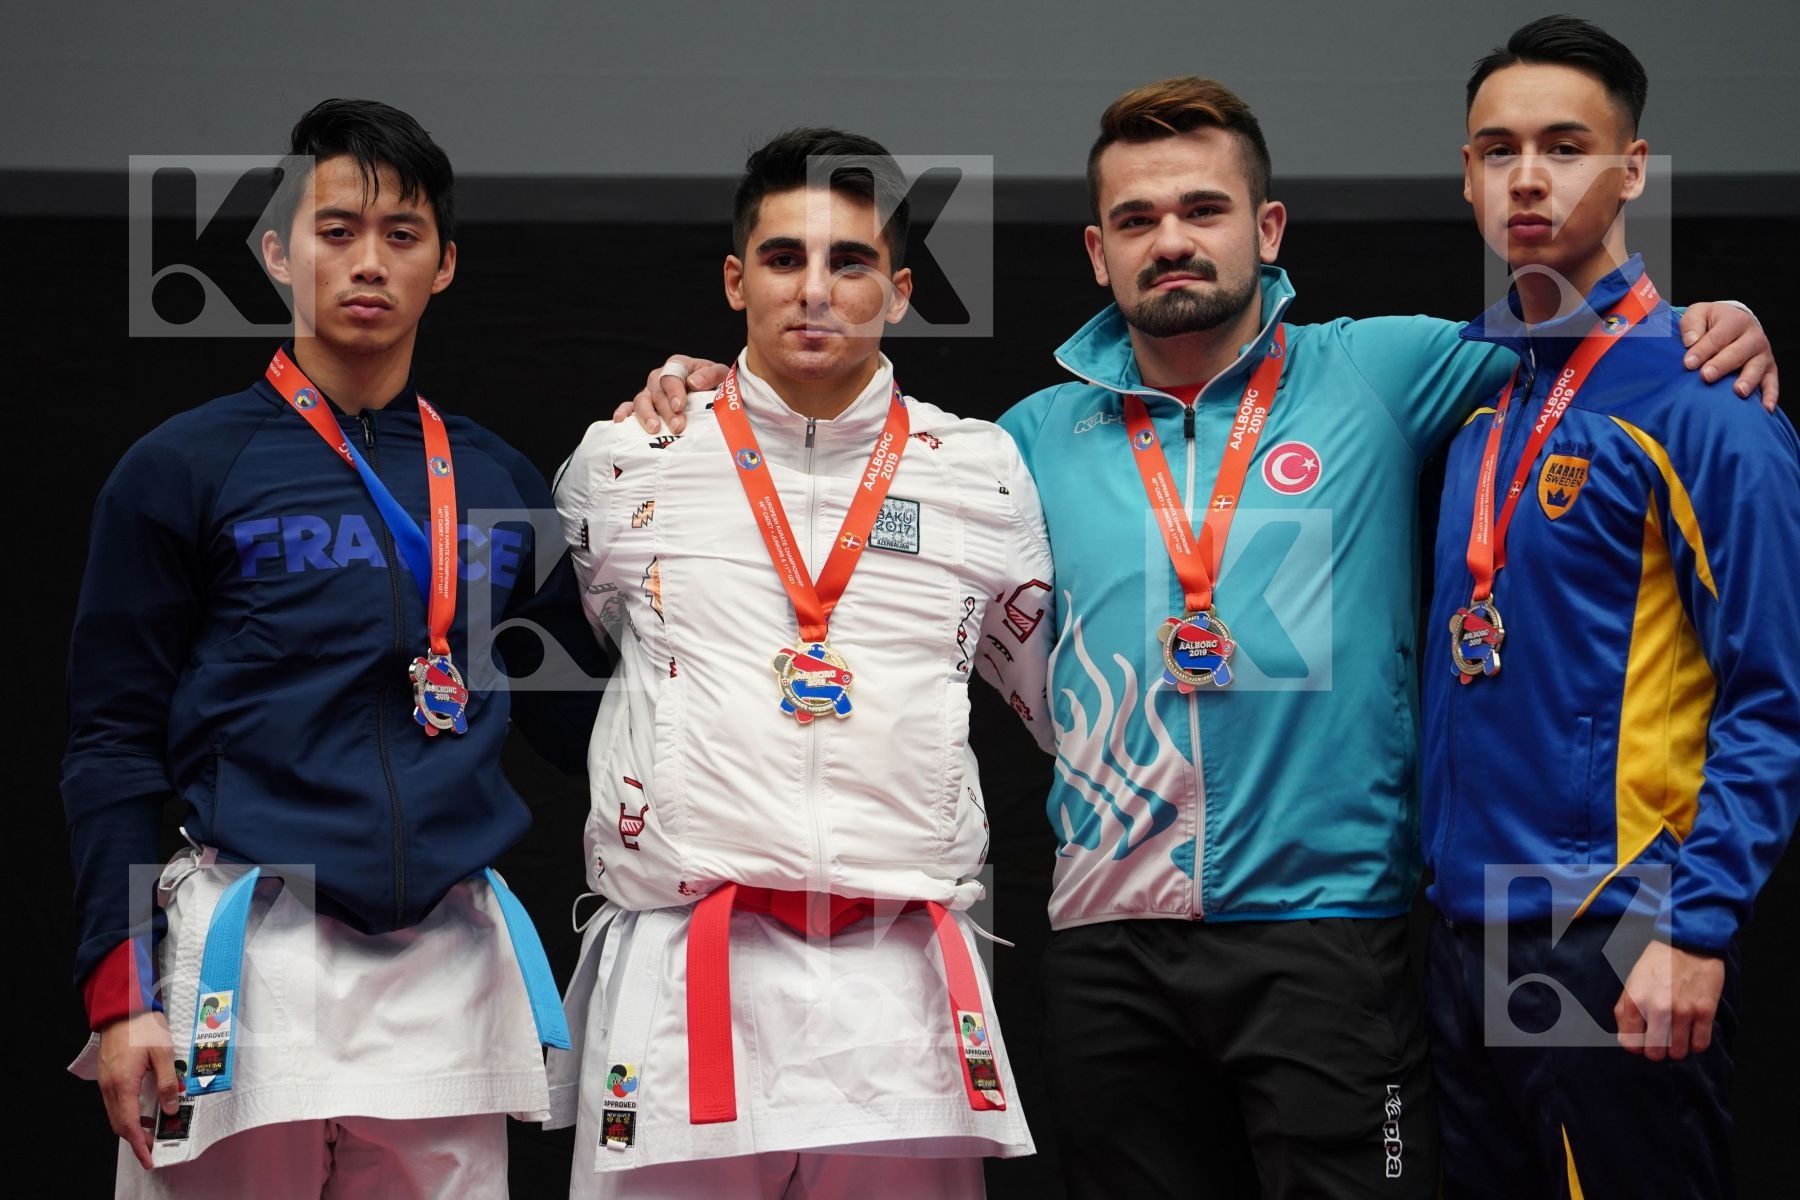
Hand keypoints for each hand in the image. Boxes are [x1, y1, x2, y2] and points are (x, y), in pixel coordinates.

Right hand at [98, 1010, 180, 1169]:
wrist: (122, 1008)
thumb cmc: (142, 1026)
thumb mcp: (164, 1052)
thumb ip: (167, 1082)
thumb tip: (172, 1107)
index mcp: (123, 1084)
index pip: (130, 1125)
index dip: (140, 1144)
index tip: (149, 1158)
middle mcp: (110, 1087)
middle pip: (120, 1125)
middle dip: (137, 1140)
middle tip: (155, 1147)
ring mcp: (106, 1082)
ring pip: (116, 1115)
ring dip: (133, 1126)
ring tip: (154, 1130)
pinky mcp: (107, 1077)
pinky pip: (115, 1103)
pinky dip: (128, 1113)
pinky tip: (144, 1110)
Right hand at [611, 356, 729, 434]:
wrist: (714, 399)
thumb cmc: (716, 386)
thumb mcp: (721, 376)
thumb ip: (711, 375)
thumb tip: (693, 382)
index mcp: (678, 366)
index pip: (671, 374)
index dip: (674, 390)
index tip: (680, 406)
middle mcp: (661, 377)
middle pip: (657, 391)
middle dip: (666, 410)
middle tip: (678, 427)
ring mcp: (651, 392)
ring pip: (641, 400)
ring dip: (646, 415)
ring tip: (655, 429)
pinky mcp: (644, 407)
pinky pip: (629, 407)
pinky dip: (623, 413)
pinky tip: (620, 422)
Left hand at [1614, 940, 1725, 1061]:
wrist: (1687, 942)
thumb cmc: (1657, 962)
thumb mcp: (1632, 982)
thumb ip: (1626, 1009)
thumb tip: (1628, 1037)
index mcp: (1635, 1001)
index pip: (1630, 1044)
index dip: (1636, 1046)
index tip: (1642, 1041)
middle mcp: (1658, 1010)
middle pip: (1655, 1054)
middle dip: (1657, 1050)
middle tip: (1661, 1039)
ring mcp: (1683, 1012)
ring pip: (1678, 1053)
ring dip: (1678, 1047)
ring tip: (1678, 1034)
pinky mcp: (1705, 1012)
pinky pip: (1700, 1045)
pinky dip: (1696, 1043)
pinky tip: (1693, 1032)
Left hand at [1679, 302, 1778, 410]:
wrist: (1735, 322)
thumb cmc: (1711, 322)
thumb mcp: (1699, 314)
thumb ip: (1692, 324)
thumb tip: (1690, 341)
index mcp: (1735, 321)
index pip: (1717, 337)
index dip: (1702, 350)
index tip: (1688, 364)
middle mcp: (1753, 337)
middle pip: (1738, 352)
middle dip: (1722, 365)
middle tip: (1706, 376)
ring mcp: (1763, 354)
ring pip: (1757, 367)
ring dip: (1748, 380)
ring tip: (1738, 392)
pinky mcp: (1769, 369)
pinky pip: (1772, 382)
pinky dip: (1770, 395)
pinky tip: (1765, 408)